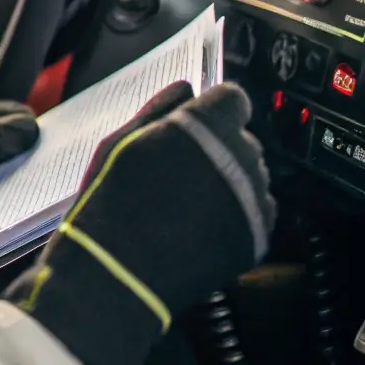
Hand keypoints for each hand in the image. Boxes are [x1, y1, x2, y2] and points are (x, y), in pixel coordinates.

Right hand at [6, 80, 273, 364]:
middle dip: (219, 146)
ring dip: (230, 180)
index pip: (232, 98)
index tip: (197, 125)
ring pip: (254, 175)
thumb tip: (184, 89)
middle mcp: (236, 160)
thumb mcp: (118, 144)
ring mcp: (250, 202)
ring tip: (187, 202)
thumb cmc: (106, 206)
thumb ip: (158, 109)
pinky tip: (200, 224)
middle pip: (243, 137)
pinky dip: (237, 215)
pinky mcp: (255, 238)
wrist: (113, 276)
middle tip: (181, 170)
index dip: (212, 108)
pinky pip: (258, 213)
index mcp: (202, 128)